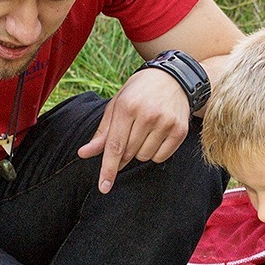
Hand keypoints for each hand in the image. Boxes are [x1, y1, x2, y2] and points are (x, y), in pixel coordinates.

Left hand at [76, 67, 189, 193]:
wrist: (173, 77)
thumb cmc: (139, 92)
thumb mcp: (117, 105)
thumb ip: (102, 132)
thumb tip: (83, 154)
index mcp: (127, 107)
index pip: (115, 146)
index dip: (108, 169)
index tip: (104, 187)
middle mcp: (148, 115)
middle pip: (129, 154)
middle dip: (123, 153)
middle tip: (129, 135)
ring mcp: (166, 123)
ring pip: (144, 157)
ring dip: (139, 151)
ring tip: (144, 131)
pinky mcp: (180, 130)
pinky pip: (161, 157)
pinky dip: (155, 152)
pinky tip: (156, 135)